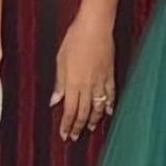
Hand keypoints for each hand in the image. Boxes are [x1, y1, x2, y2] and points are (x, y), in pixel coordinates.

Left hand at [51, 11, 114, 140]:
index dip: (67, 125)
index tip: (65, 135)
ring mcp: (101, 81)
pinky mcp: (110, 75)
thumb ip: (59, 83)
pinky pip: (111, 94)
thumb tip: (55, 101)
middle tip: (76, 137)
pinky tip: (109, 112)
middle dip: (78, 127)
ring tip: (90, 128)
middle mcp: (87, 86)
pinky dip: (110, 105)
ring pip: (98, 106)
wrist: (94, 28)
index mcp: (73, 84)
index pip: (69, 111)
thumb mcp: (60, 61)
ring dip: (94, 119)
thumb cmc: (74, 40)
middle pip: (83, 112)